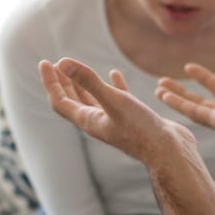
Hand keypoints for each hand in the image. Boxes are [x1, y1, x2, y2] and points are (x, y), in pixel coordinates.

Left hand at [38, 58, 195, 165]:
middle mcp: (98, 122)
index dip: (50, 83)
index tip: (45, 62)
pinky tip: (114, 74)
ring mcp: (116, 120)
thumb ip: (88, 81)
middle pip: (73, 102)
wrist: (168, 151)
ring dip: (83, 85)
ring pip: (93, 100)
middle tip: (54, 65)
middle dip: (62, 83)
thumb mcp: (113, 101)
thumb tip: (62, 62)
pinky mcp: (132, 117)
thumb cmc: (141, 130)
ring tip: (77, 69)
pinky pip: (118, 99)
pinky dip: (113, 85)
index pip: (60, 101)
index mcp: (88, 121)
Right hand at [155, 37, 214, 156]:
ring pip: (194, 107)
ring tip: (157, 89)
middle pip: (202, 100)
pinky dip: (179, 104)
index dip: (204, 78)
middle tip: (164, 81)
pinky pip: (196, 112)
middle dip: (183, 91)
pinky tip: (164, 96)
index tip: (189, 68)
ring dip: (176, 98)